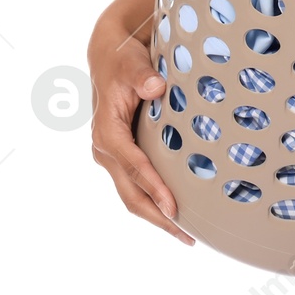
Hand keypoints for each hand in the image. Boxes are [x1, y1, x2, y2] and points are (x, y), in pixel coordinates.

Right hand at [88, 2, 194, 246]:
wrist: (110, 58)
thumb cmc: (123, 61)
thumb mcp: (131, 63)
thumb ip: (143, 76)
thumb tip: (156, 87)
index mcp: (107, 133)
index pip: (133, 166)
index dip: (154, 188)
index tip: (174, 208)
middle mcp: (107, 150)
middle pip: (131, 194)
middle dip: (158, 217)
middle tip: (188, 236)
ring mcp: (114, 157)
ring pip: (133, 196)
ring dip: (158, 216)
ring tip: (188, 235)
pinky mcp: (124, 157)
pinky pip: (138, 186)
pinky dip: (156, 202)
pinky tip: (179, 212)